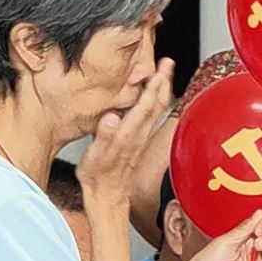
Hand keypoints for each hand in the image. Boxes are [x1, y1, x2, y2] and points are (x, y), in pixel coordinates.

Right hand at [78, 55, 179, 213]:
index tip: (159, 69)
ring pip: (156, 110)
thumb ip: (103, 137)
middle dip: (163, 82)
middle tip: (167, 62)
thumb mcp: (94, 159)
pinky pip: (152, 117)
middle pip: (156, 105)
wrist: (107, 198)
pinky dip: (155, 102)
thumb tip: (111, 117)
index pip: (144, 107)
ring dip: (162, 90)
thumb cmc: (97, 178)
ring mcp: (141, 138)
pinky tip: (154, 96)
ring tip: (165, 72)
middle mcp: (138, 135)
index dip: (152, 87)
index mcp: (127, 135)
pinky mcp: (139, 142)